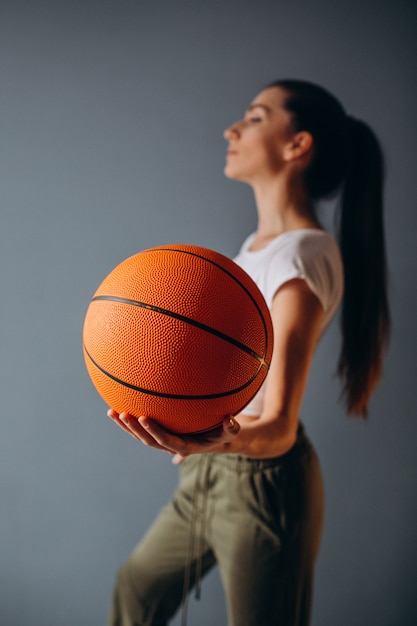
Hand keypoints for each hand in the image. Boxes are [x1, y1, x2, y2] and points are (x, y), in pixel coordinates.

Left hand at [107, 409, 239, 462]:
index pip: (166, 440)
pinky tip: (116, 407)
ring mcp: (164, 440)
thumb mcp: (231, 432)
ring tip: (111, 412)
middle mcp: (171, 445)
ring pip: (141, 436)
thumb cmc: (224, 433)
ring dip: (126, 426)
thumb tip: (231, 420)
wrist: (216, 439)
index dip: (154, 430)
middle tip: (123, 414)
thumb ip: (232, 428)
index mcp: (186, 446)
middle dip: (134, 428)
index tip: (143, 417)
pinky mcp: (160, 433)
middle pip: (148, 440)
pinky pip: (142, 428)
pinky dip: (128, 421)